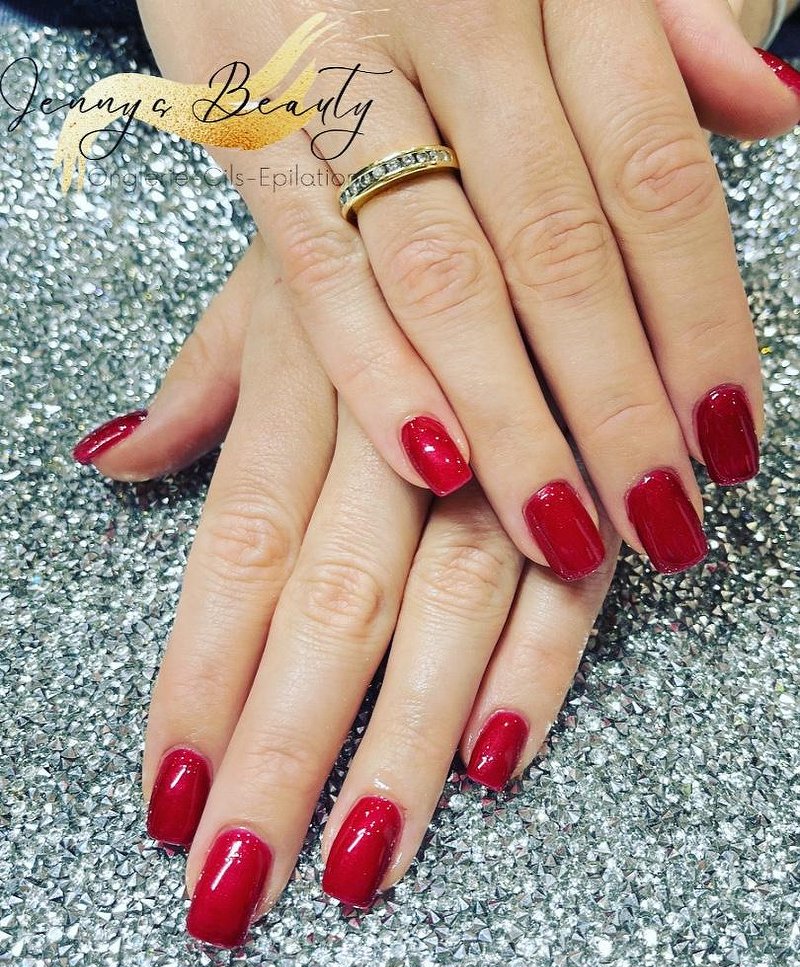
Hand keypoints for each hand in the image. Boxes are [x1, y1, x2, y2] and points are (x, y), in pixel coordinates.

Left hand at [80, 236, 617, 945]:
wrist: (544, 145)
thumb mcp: (281, 279)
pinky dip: (539, 669)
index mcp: (310, 375)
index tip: (163, 794)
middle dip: (279, 755)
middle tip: (231, 886)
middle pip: (329, 607)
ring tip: (355, 865)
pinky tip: (493, 764)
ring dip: (401, 745)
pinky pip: (574, 581)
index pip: (237, 553)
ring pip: (447, 612)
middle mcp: (403, 422)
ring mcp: (511, 449)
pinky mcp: (603, 470)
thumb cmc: (391, 229)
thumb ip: (204, 385)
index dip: (197, 679)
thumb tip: (106, 459)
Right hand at [133, 0, 796, 578]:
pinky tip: (436, 461)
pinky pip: (316, 262)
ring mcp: (349, 70)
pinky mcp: (245, 110)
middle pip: (560, 249)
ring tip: (564, 528)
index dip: (700, 322)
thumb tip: (773, 110)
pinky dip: (373, 365)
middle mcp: (467, 26)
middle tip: (658, 520)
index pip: (656, 182)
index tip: (727, 440)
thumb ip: (668, 27)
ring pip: (447, 274)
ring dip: (511, 417)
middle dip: (614, 404)